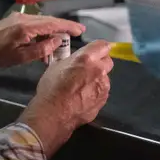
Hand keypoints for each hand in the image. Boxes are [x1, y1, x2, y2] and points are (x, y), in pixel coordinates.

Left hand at [0, 13, 85, 67]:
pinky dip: (42, 31)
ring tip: (60, 44)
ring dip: (52, 30)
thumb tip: (56, 41)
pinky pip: (34, 23)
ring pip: (42, 21)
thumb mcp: (21, 57)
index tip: (80, 30)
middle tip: (76, 35)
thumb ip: (41, 49)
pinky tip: (44, 42)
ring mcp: (18, 17)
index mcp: (26, 27)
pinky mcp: (14, 20)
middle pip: (49, 20)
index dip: (68, 26)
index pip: (53, 23)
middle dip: (63, 27)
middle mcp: (24, 18)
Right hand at [20, 39, 113, 154]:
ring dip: (97, 79)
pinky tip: (83, 97)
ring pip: (105, 78)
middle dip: (100, 63)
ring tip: (82, 87)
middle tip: (87, 68)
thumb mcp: (56, 66)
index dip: (98, 48)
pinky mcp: (104, 100)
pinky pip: (102, 91)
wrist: (55, 113)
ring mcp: (104, 87)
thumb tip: (76, 61)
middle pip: (108, 61)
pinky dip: (95, 92)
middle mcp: (99, 70)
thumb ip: (72, 60)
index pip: (103, 45)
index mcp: (86, 59)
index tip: (94, 51)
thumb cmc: (52, 88)